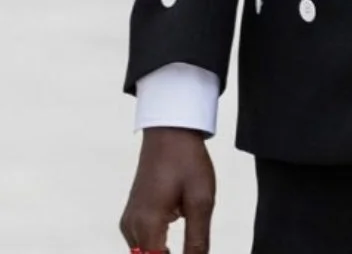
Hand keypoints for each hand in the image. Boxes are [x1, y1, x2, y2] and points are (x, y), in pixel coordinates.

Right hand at [120, 127, 215, 253]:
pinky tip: (175, 236)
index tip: (192, 253)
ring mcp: (128, 220)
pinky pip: (141, 243)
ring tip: (185, 240)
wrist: (170, 130)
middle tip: (192, 248)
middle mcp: (131, 226)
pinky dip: (156, 246)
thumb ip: (197, 241)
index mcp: (147, 224)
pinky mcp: (131, 215)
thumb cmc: (187, 161)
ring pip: (143, 253)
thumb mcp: (201, 200)